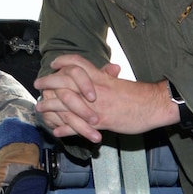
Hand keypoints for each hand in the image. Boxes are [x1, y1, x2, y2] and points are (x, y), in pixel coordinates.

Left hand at [33, 55, 175, 141]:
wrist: (154, 106)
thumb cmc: (139, 95)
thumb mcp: (120, 82)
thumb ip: (108, 78)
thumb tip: (106, 71)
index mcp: (101, 78)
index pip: (77, 64)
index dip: (63, 61)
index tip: (54, 64)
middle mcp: (95, 89)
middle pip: (64, 81)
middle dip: (48, 82)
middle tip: (38, 84)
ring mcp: (96, 106)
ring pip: (65, 104)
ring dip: (50, 106)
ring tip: (40, 109)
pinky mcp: (100, 121)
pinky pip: (77, 126)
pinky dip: (65, 129)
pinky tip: (57, 131)